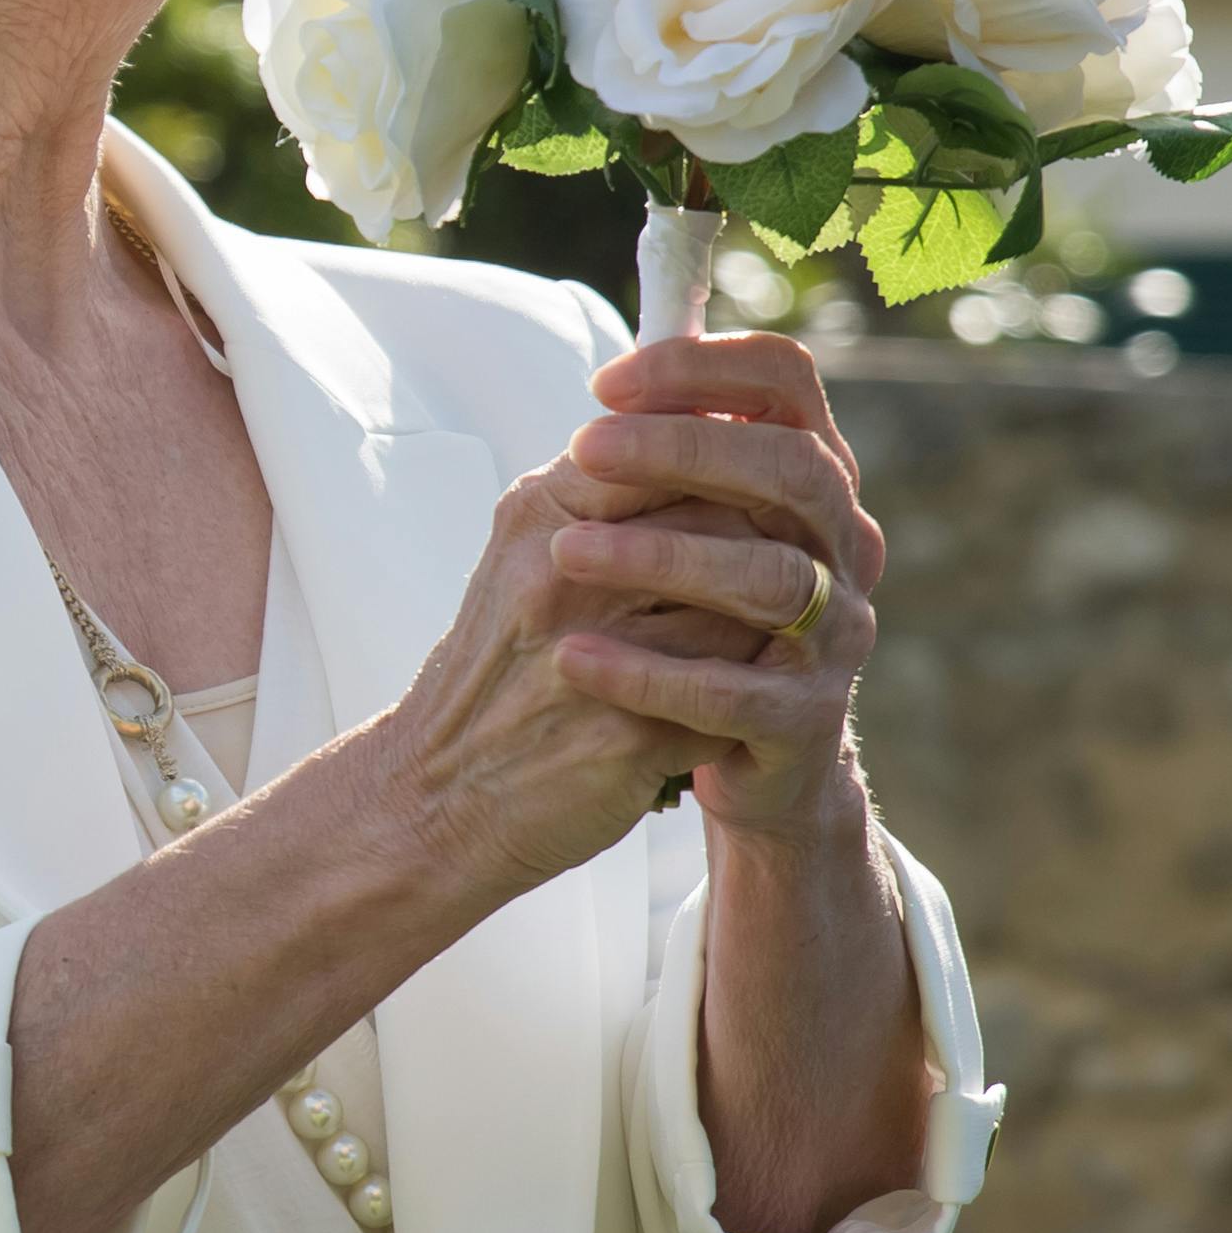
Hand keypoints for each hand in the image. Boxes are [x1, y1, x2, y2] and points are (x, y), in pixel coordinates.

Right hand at [360, 454, 790, 911]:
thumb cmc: (498, 668)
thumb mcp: (524, 557)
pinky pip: (728, 693)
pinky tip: (749, 691)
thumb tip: (701, 437)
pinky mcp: (626, 733)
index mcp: (539, 515)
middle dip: (769, 544)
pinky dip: (749, 690)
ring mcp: (593, 652)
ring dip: (773, 621)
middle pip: (720, 524)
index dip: (731, 474)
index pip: (668, 457)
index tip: (763, 495)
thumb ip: (598, 498)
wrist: (434, 795)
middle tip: (797, 559)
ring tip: (780, 627)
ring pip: (742, 611)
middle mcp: (561, 574)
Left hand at [541, 333, 884, 852]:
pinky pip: (734, 692)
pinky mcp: (806, 720)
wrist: (746, 757)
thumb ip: (662, 466)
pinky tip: (575, 658)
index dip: (703, 366)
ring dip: (662, 557)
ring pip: (773, 579)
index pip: (786, 381)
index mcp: (811, 478)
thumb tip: (609, 391)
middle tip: (582, 449)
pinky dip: (650, 674)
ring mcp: (839, 634)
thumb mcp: (683, 527)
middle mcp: (843, 545)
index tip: (605, 383)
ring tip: (563, 553)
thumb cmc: (698, 618)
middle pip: (792, 469)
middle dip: (685, 449)